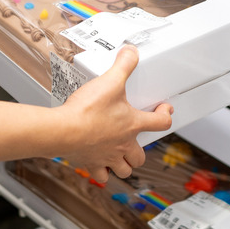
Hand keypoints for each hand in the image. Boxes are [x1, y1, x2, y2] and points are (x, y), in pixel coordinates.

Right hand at [59, 45, 172, 182]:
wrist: (64, 130)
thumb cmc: (87, 111)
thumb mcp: (110, 81)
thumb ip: (123, 65)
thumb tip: (132, 52)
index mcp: (131, 124)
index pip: (160, 122)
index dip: (165, 115)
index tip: (164, 110)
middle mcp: (123, 144)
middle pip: (140, 156)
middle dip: (140, 151)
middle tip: (135, 141)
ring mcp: (107, 156)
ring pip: (124, 170)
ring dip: (124, 165)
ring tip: (119, 157)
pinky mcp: (89, 163)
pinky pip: (100, 176)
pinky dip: (101, 173)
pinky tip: (97, 164)